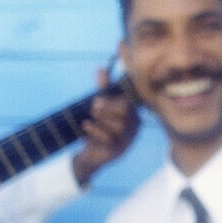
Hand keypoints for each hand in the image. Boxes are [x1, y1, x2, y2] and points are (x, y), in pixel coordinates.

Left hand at [72, 68, 139, 185]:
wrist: (90, 154)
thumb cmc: (98, 128)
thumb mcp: (100, 107)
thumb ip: (102, 89)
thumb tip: (101, 69)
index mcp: (133, 113)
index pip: (129, 101)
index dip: (114, 98)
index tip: (97, 98)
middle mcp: (135, 126)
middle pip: (125, 111)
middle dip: (108, 107)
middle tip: (94, 106)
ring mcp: (128, 140)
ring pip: (119, 125)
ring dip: (102, 119)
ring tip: (90, 117)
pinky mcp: (119, 151)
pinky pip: (110, 138)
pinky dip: (96, 131)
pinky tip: (86, 126)